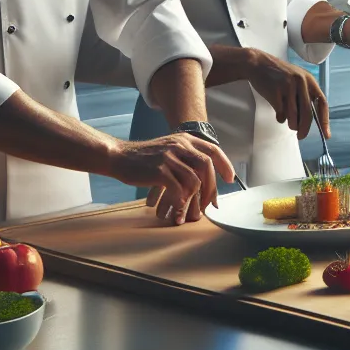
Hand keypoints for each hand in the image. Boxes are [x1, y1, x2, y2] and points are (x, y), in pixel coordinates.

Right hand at [115, 134, 234, 225]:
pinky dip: (181, 200)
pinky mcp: (159, 170)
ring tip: (191, 210)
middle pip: (207, 166)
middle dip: (212, 187)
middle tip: (211, 203)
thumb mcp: (169, 148)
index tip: (230, 179)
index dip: (225, 165)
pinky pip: (178, 189)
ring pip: (194, 180)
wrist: (119, 157)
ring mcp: (170, 157)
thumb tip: (204, 178)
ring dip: (195, 199)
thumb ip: (186, 157)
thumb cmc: (144, 158)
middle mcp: (180, 145)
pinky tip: (178, 207)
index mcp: (185, 139)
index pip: (213, 150)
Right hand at [240, 48, 329, 139]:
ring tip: (288, 121)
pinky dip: (280, 118)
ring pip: (293, 116)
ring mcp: (288, 87)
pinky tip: (278, 112)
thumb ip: (304, 95)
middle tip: (301, 136)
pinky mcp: (275, 92)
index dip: (325, 120)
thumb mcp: (296, 80)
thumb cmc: (278, 75)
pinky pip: (281, 114)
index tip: (326, 134)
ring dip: (291, 124)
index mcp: (309, 80)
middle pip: (307, 113)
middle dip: (305, 128)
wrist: (257, 64)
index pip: (322, 102)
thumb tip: (309, 120)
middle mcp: (301, 82)